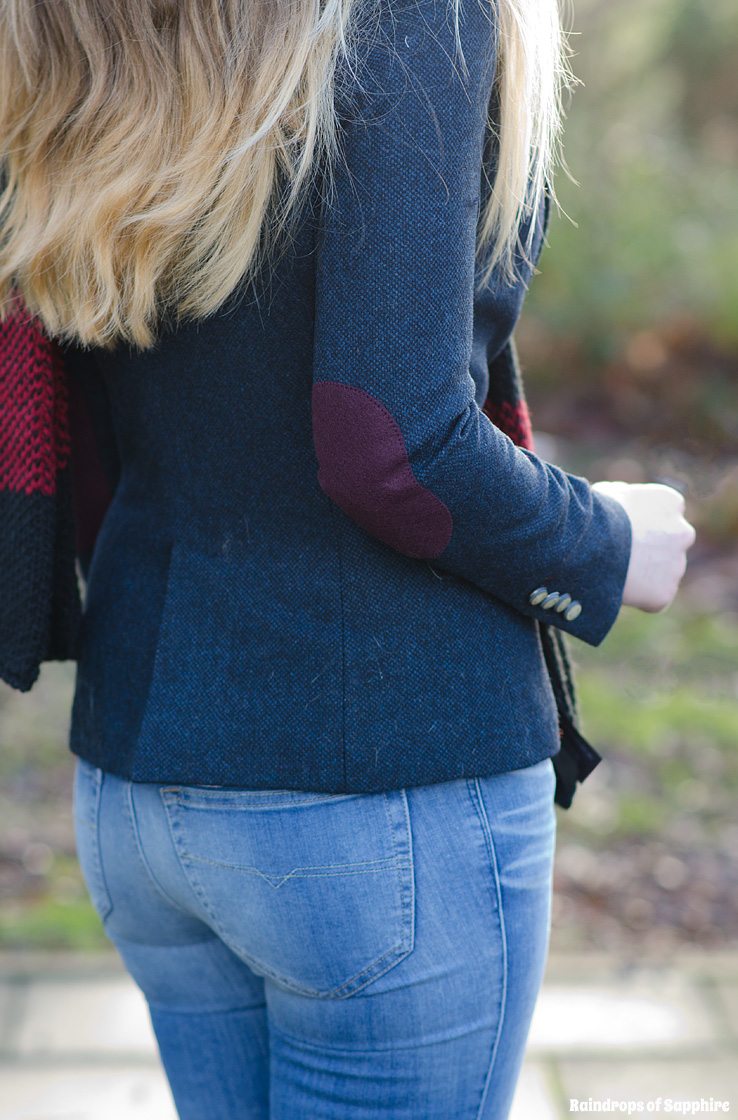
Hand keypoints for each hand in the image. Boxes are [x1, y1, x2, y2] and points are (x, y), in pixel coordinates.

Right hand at [591, 480, 696, 612]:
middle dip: (652, 551)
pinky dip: (639, 597)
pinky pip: (653, 597)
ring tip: (615, 573)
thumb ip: (627, 500)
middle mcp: (683, 533)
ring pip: (664, 573)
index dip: (643, 525)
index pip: (665, 515)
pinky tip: (618, 588)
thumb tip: (622, 500)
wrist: (591, 545)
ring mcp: (677, 565)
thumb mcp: (611, 494)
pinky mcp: (665, 592)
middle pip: (670, 545)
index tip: (626, 531)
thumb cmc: (594, 515)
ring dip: (646, 575)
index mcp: (671, 503)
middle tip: (622, 556)